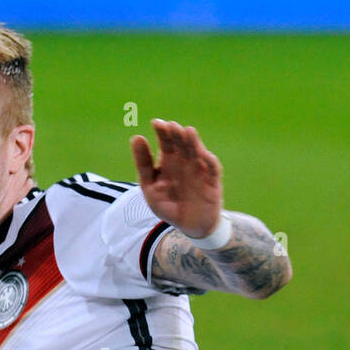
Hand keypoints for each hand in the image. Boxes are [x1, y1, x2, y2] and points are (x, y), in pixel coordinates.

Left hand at [130, 119, 223, 238]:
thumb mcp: (150, 186)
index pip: (166, 142)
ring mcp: (200, 170)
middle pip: (181, 143)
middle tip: (171, 126)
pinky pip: (213, 169)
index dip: (162, 132)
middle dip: (177, 134)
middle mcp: (185, 161)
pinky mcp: (212, 181)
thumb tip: (136, 137)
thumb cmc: (169, 205)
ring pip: (197, 152)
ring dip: (193, 142)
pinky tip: (202, 154)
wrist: (189, 226)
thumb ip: (143, 164)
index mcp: (169, 161)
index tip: (156, 123)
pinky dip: (209, 161)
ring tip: (188, 131)